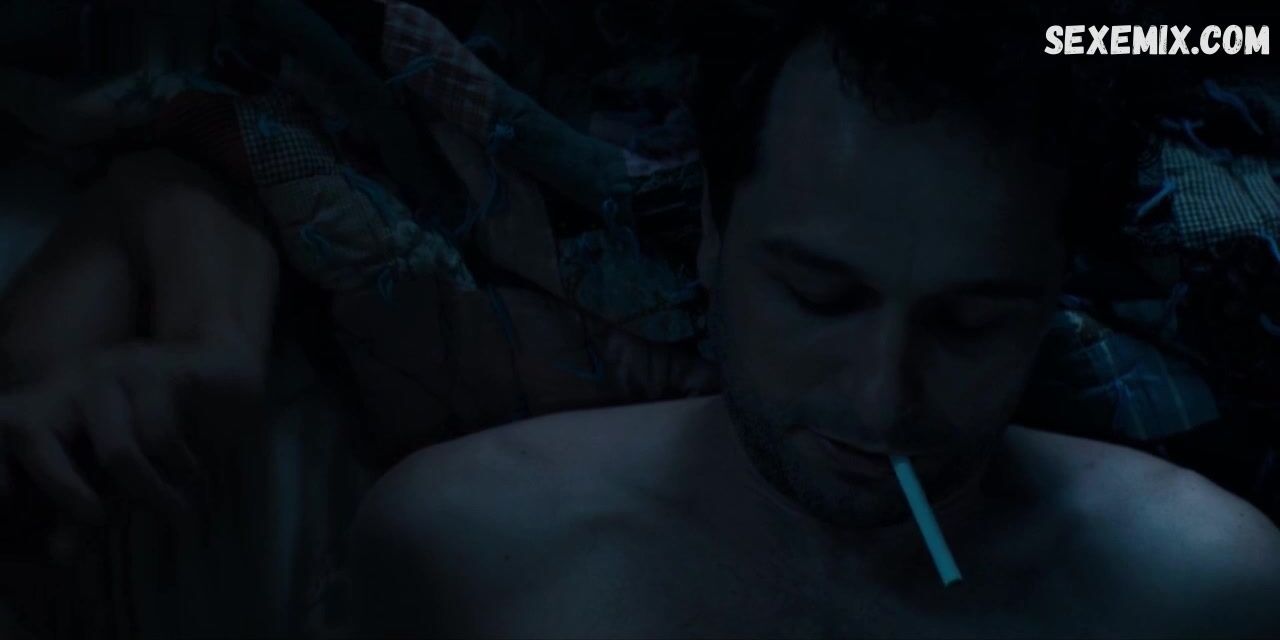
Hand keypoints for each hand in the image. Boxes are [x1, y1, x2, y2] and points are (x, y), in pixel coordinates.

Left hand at [0, 342, 262, 525]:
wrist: (227, 380)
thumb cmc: (167, 431)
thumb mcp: (118, 477)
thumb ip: (86, 509)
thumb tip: (59, 557)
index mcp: (49, 403)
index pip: (1, 426)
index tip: (2, 502)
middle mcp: (68, 381)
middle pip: (29, 432)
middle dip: (57, 488)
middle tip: (90, 533)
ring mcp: (110, 370)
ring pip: (115, 452)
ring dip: (155, 495)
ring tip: (183, 520)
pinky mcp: (156, 369)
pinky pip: (160, 438)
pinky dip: (183, 470)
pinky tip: (197, 475)